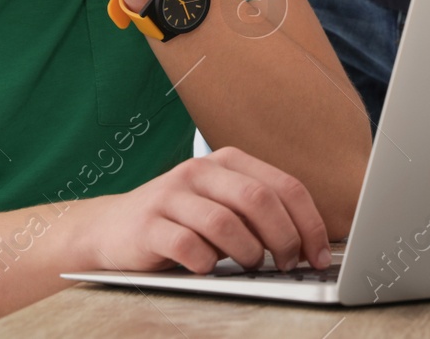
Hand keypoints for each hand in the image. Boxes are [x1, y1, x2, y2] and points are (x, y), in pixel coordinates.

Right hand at [83, 147, 331, 273]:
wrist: (110, 228)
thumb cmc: (180, 221)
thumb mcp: (221, 204)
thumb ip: (258, 213)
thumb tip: (307, 244)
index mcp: (228, 161)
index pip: (284, 185)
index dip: (309, 222)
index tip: (319, 254)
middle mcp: (201, 170)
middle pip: (259, 200)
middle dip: (284, 238)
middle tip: (288, 265)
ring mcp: (172, 195)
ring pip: (226, 223)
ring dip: (247, 252)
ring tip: (249, 266)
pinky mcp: (148, 224)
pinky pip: (189, 246)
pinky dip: (206, 263)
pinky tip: (207, 267)